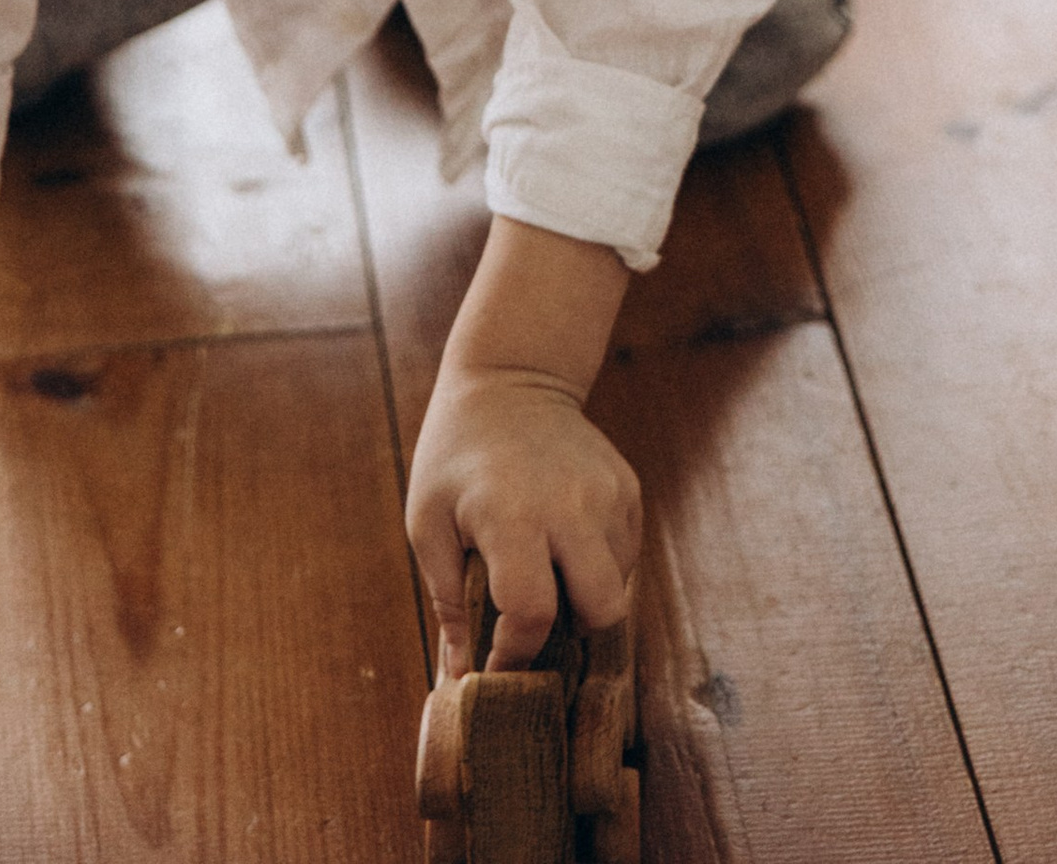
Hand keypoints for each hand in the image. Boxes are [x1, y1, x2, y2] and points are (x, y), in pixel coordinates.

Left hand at [408, 363, 640, 672]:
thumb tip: (460, 677)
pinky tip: (565, 542)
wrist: (509, 379)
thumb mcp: (428, 523)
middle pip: (600, 610)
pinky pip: (626, 554)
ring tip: (546, 571)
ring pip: (619, 586)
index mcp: (512, 515)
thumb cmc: (454, 456)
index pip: (531, 613)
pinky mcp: (628, 486)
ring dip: (585, 598)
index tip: (496, 665)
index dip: (514, 654)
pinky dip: (600, 566)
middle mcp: (570, 505)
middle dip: (570, 634)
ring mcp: (606, 493)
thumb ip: (447, 603)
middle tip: (535, 623)